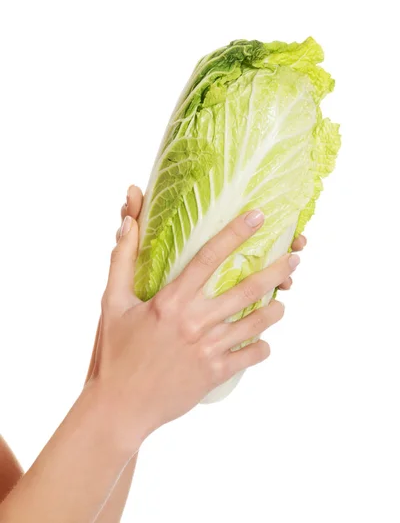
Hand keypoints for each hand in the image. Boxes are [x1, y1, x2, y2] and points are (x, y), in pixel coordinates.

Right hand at [89, 205, 302, 452]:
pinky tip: (263, 341)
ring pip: (256, 322)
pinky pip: (250, 355)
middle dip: (275, 270)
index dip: (235, 233)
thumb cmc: (114, 353)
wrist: (119, 407)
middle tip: (293, 258)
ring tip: (283, 300)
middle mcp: (195, 321)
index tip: (258, 217)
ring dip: (275, 309)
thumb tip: (128, 224)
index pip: (208, 258)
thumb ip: (121, 261)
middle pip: (246, 288)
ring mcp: (208, 348)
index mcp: (171, 301)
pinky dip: (261, 347)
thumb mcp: (112, 303)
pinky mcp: (215, 372)